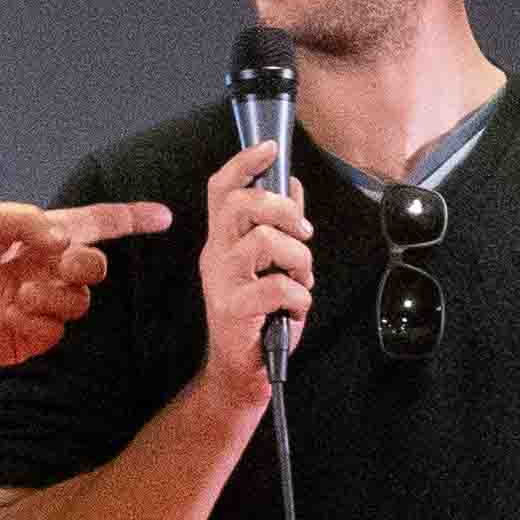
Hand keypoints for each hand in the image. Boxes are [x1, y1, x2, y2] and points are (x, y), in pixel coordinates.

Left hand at [0, 197, 174, 377]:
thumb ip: (26, 220)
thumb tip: (64, 240)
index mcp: (36, 236)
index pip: (93, 225)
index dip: (129, 219)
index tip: (164, 216)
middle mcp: (44, 269)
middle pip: (94, 266)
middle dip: (85, 263)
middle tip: (59, 263)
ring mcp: (39, 305)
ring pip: (80, 299)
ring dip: (55, 293)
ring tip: (19, 295)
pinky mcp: (30, 337)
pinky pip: (58, 328)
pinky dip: (39, 318)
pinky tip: (10, 313)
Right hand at [187, 140, 314, 411]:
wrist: (242, 372)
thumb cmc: (260, 317)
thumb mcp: (272, 266)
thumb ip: (280, 227)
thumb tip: (294, 187)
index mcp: (223, 241)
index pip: (222, 189)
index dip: (244, 163)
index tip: (270, 147)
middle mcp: (216, 255)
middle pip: (240, 205)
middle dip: (282, 209)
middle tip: (304, 231)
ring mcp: (222, 281)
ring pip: (264, 241)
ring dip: (298, 257)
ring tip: (302, 278)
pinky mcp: (233, 309)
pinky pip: (278, 286)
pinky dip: (299, 296)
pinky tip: (296, 308)